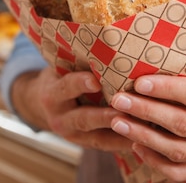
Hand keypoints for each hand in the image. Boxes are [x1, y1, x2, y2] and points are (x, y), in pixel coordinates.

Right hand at [13, 67, 132, 152]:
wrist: (42, 104)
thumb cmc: (60, 76)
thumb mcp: (61, 66)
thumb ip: (78, 61)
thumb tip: (109, 38)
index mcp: (52, 94)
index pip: (65, 88)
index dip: (79, 84)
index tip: (95, 80)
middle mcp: (60, 119)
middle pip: (83, 119)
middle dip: (104, 116)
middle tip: (125, 109)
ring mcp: (73, 136)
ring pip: (98, 138)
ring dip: (121, 131)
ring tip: (143, 126)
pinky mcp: (87, 145)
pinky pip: (107, 147)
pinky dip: (125, 143)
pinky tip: (143, 138)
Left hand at [107, 0, 185, 181]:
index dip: (168, 89)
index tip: (141, 81)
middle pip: (183, 125)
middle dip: (147, 112)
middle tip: (118, 99)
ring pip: (177, 151)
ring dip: (144, 137)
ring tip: (117, 120)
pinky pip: (180, 172)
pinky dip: (155, 161)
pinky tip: (135, 144)